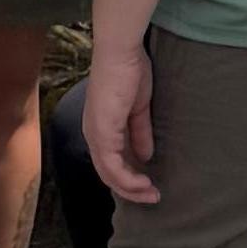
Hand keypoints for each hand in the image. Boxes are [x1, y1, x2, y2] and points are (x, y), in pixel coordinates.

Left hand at [83, 29, 158, 205]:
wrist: (121, 52)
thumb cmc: (129, 71)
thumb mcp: (138, 108)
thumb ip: (140, 133)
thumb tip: (145, 156)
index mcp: (100, 126)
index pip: (110, 162)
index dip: (128, 177)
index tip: (149, 184)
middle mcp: (93, 134)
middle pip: (108, 174)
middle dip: (131, 189)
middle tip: (153, 196)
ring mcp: (95, 135)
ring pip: (109, 175)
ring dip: (132, 188)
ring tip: (152, 194)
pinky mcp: (102, 134)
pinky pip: (113, 167)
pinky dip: (128, 179)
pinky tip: (145, 182)